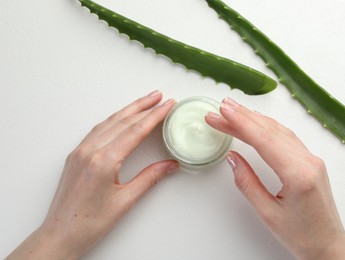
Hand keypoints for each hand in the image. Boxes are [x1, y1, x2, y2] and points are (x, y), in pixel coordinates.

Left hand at [7, 91, 178, 259]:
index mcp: (103, 161)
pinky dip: (113, 120)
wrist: (61, 234)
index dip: (154, 116)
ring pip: (108, 122)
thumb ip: (149, 178)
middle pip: (122, 121)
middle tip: (159, 97)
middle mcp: (90, 151)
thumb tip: (169, 165)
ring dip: (128, 110)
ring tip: (144, 101)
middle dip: (143, 106)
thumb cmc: (89, 223)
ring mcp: (80, 151)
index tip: (167, 106)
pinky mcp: (76, 155)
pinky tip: (121, 118)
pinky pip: (97, 130)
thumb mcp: (125, 200)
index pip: (135, 130)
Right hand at [206, 98, 344, 259]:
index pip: (264, 140)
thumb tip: (233, 158)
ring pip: (279, 131)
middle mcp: (308, 161)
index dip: (240, 124)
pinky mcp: (310, 161)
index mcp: (298, 174)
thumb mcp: (267, 213)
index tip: (222, 112)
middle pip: (270, 131)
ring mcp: (311, 159)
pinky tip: (256, 122)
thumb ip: (247, 183)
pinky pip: (286, 137)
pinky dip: (267, 127)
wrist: (329, 246)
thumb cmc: (302, 235)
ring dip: (254, 119)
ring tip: (233, 111)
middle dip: (243, 117)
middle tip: (221, 108)